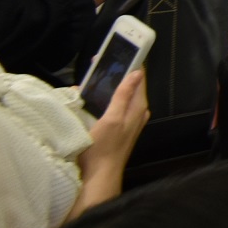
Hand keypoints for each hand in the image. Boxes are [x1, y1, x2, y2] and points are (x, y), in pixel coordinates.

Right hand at [77, 64, 148, 196]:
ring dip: (108, 85)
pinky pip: (113, 106)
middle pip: (129, 85)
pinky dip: (104, 98)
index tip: (119, 50)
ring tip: (93, 75)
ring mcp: (127, 121)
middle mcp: (136, 112)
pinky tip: (89, 97)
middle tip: (99, 62)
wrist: (99, 177)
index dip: (130, 62)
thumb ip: (124, 95)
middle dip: (116, 72)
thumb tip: (137, 72)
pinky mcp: (117, 128)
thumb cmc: (104, 148)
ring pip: (120, 96)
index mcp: (138, 107)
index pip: (138, 77)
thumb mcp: (113, 118)